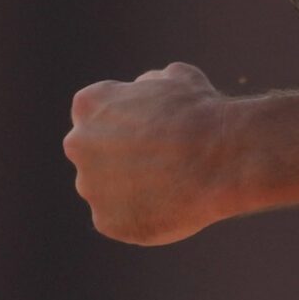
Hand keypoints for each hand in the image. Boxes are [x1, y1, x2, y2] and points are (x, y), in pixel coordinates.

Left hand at [63, 62, 239, 245]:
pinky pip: (122, 219)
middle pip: (95, 152)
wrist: (220, 157)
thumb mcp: (177, 78)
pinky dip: (143, 215)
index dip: (129, 118)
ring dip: (131, 187)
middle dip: (121, 155)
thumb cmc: (201, 112)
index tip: (155, 124)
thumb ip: (150, 85)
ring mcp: (90, 186)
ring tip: (174, 184)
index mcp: (90, 105)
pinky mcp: (106, 221)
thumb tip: (147, 91)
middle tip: (163, 158)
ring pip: (106, 189)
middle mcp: (79, 145)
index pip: (97, 111)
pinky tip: (173, 205)